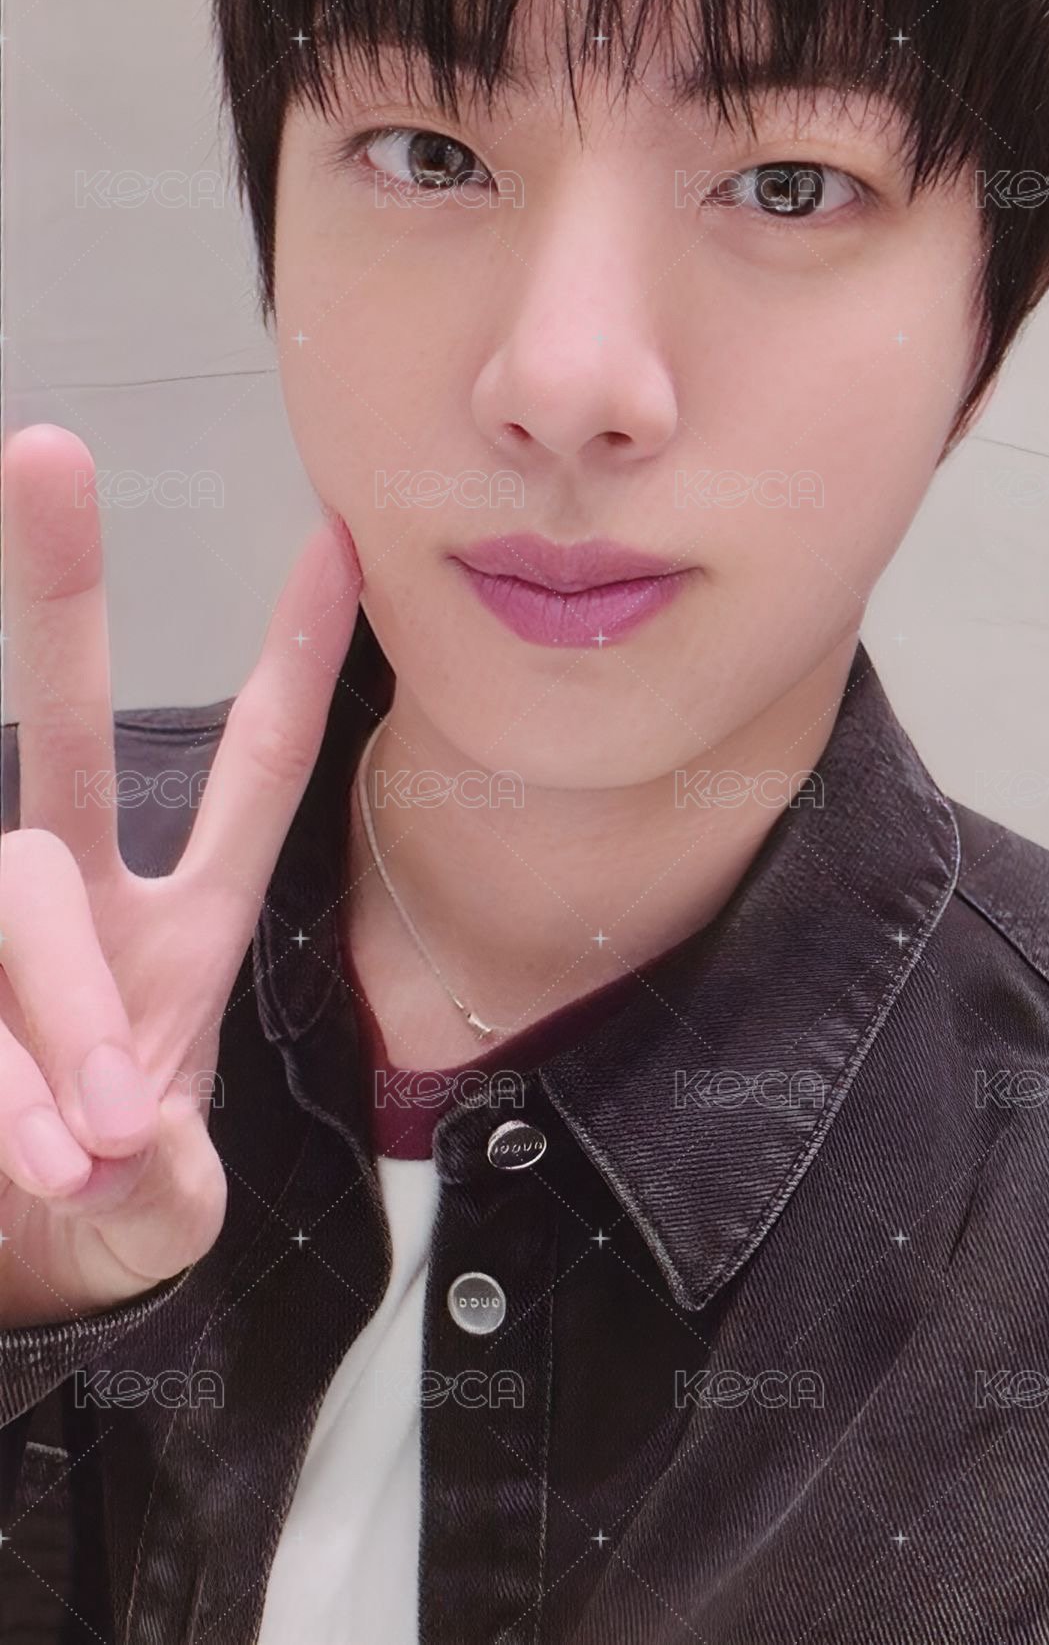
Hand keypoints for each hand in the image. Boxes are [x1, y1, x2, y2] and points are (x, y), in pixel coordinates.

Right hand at [0, 425, 360, 1326]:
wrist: (13, 1277)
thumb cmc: (102, 1215)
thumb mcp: (163, 1206)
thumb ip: (163, 1188)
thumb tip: (116, 1146)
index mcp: (188, 931)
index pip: (256, 771)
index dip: (296, 661)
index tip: (339, 540)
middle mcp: (82, 904)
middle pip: (72, 734)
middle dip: (63, 597)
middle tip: (48, 449)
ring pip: (13, 892)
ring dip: (52, 1027)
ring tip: (73, 1157)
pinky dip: (5, 1086)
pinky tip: (25, 1157)